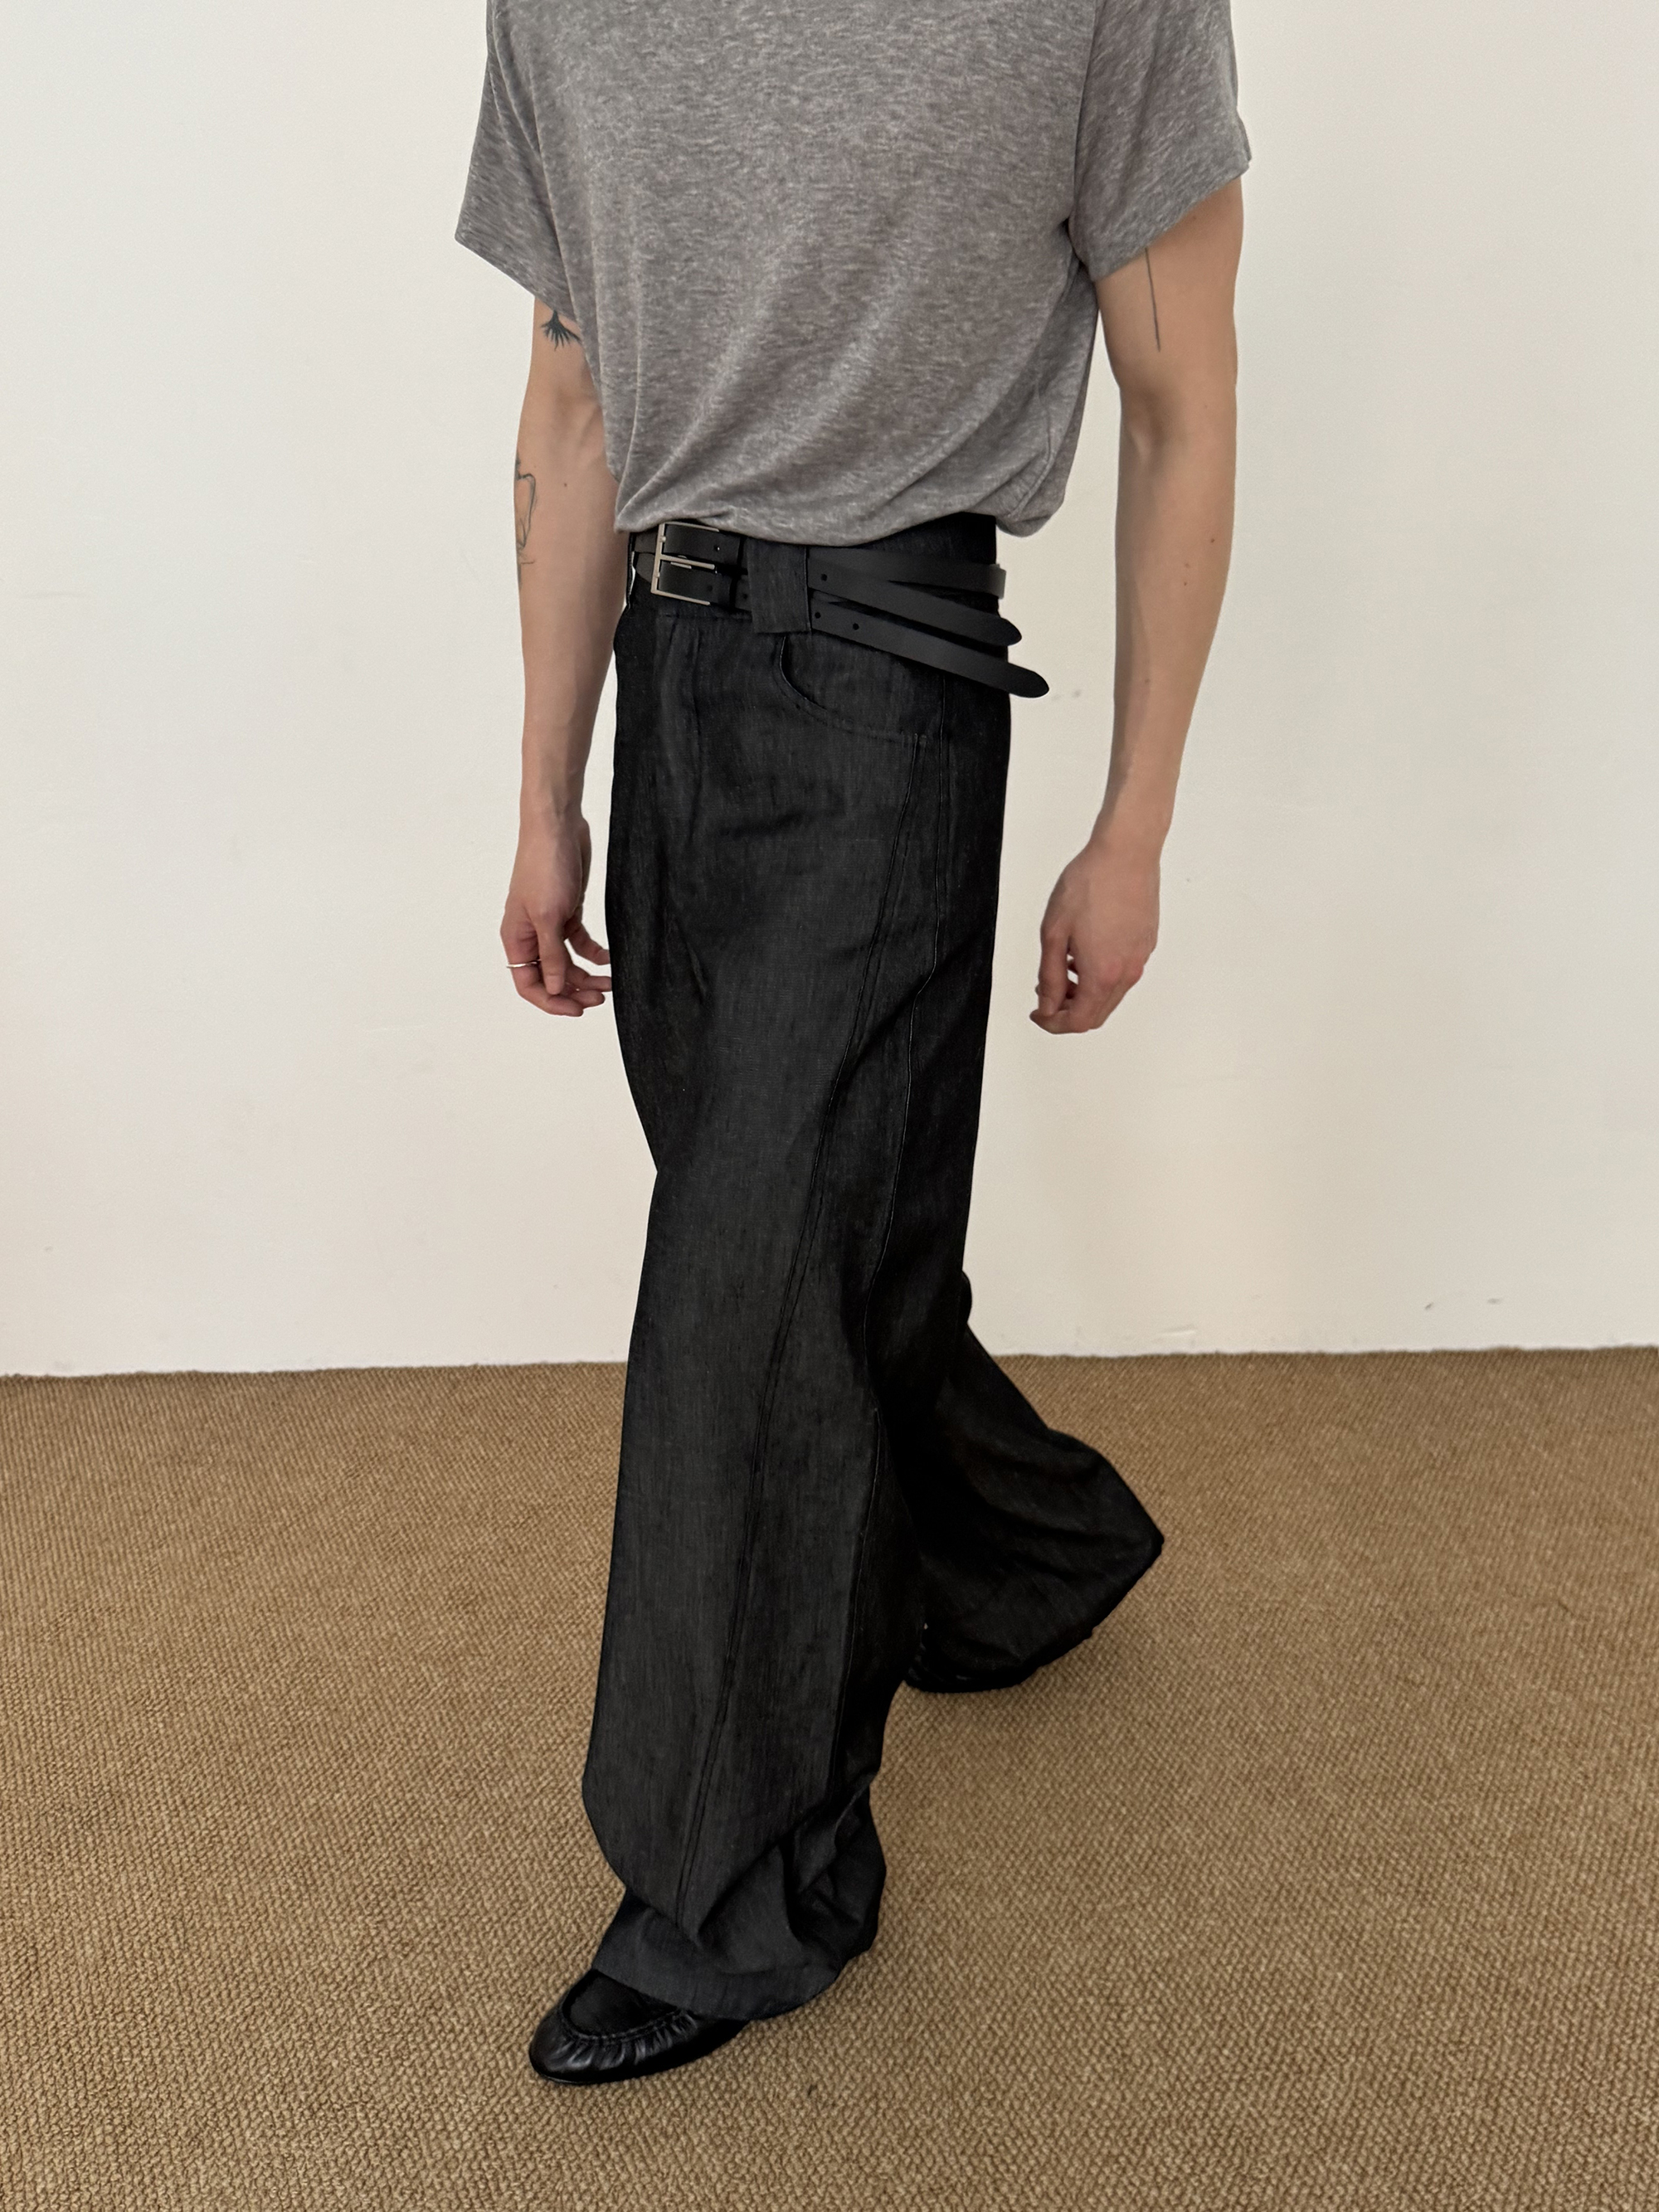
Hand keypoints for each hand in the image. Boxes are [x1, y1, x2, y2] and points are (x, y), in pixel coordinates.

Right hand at [501, 811, 611, 1016]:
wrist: (558, 826)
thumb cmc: (544, 866)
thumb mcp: (548, 916)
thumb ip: (552, 954)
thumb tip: (554, 988)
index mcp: (516, 938)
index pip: (529, 984)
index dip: (552, 1001)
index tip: (579, 1009)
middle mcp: (531, 935)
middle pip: (551, 977)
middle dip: (574, 991)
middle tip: (601, 998)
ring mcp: (550, 924)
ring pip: (568, 963)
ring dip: (588, 976)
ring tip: (611, 982)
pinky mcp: (569, 911)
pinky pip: (580, 943)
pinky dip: (595, 953)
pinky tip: (609, 959)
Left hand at [1032, 836, 1158, 1033]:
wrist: (1126, 853)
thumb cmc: (1090, 884)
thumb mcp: (1053, 933)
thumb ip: (1049, 976)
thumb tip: (1047, 1005)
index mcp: (1102, 974)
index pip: (1078, 1021)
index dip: (1053, 1023)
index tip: (1039, 1013)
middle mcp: (1127, 972)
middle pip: (1096, 1013)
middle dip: (1067, 1011)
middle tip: (1046, 995)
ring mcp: (1139, 958)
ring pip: (1110, 995)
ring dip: (1084, 993)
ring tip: (1061, 968)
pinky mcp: (1146, 944)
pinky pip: (1122, 974)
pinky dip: (1100, 976)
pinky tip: (1083, 952)